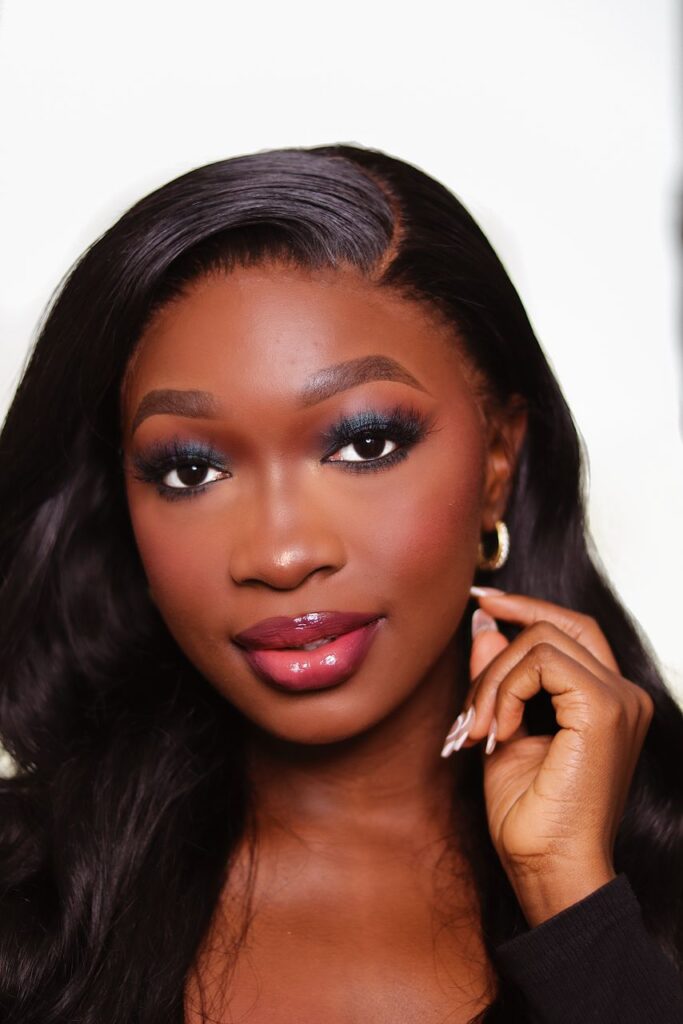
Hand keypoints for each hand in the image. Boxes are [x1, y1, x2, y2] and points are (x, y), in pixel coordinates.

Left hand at [442, 587, 654, 925]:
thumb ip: (499, 677)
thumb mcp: (502, 729)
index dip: (526, 608)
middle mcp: (623, 694)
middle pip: (558, 624)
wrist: (546, 868)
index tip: (483, 603)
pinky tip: (497, 734)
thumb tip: (485, 626)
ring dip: (493, 680)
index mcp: (606, 701)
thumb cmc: (528, 817)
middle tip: (470, 656)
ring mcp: (620, 699)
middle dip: (503, 633)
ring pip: (540, 640)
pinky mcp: (604, 707)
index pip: (571, 629)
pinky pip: (540, 661)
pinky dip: (505, 691)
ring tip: (477, 730)